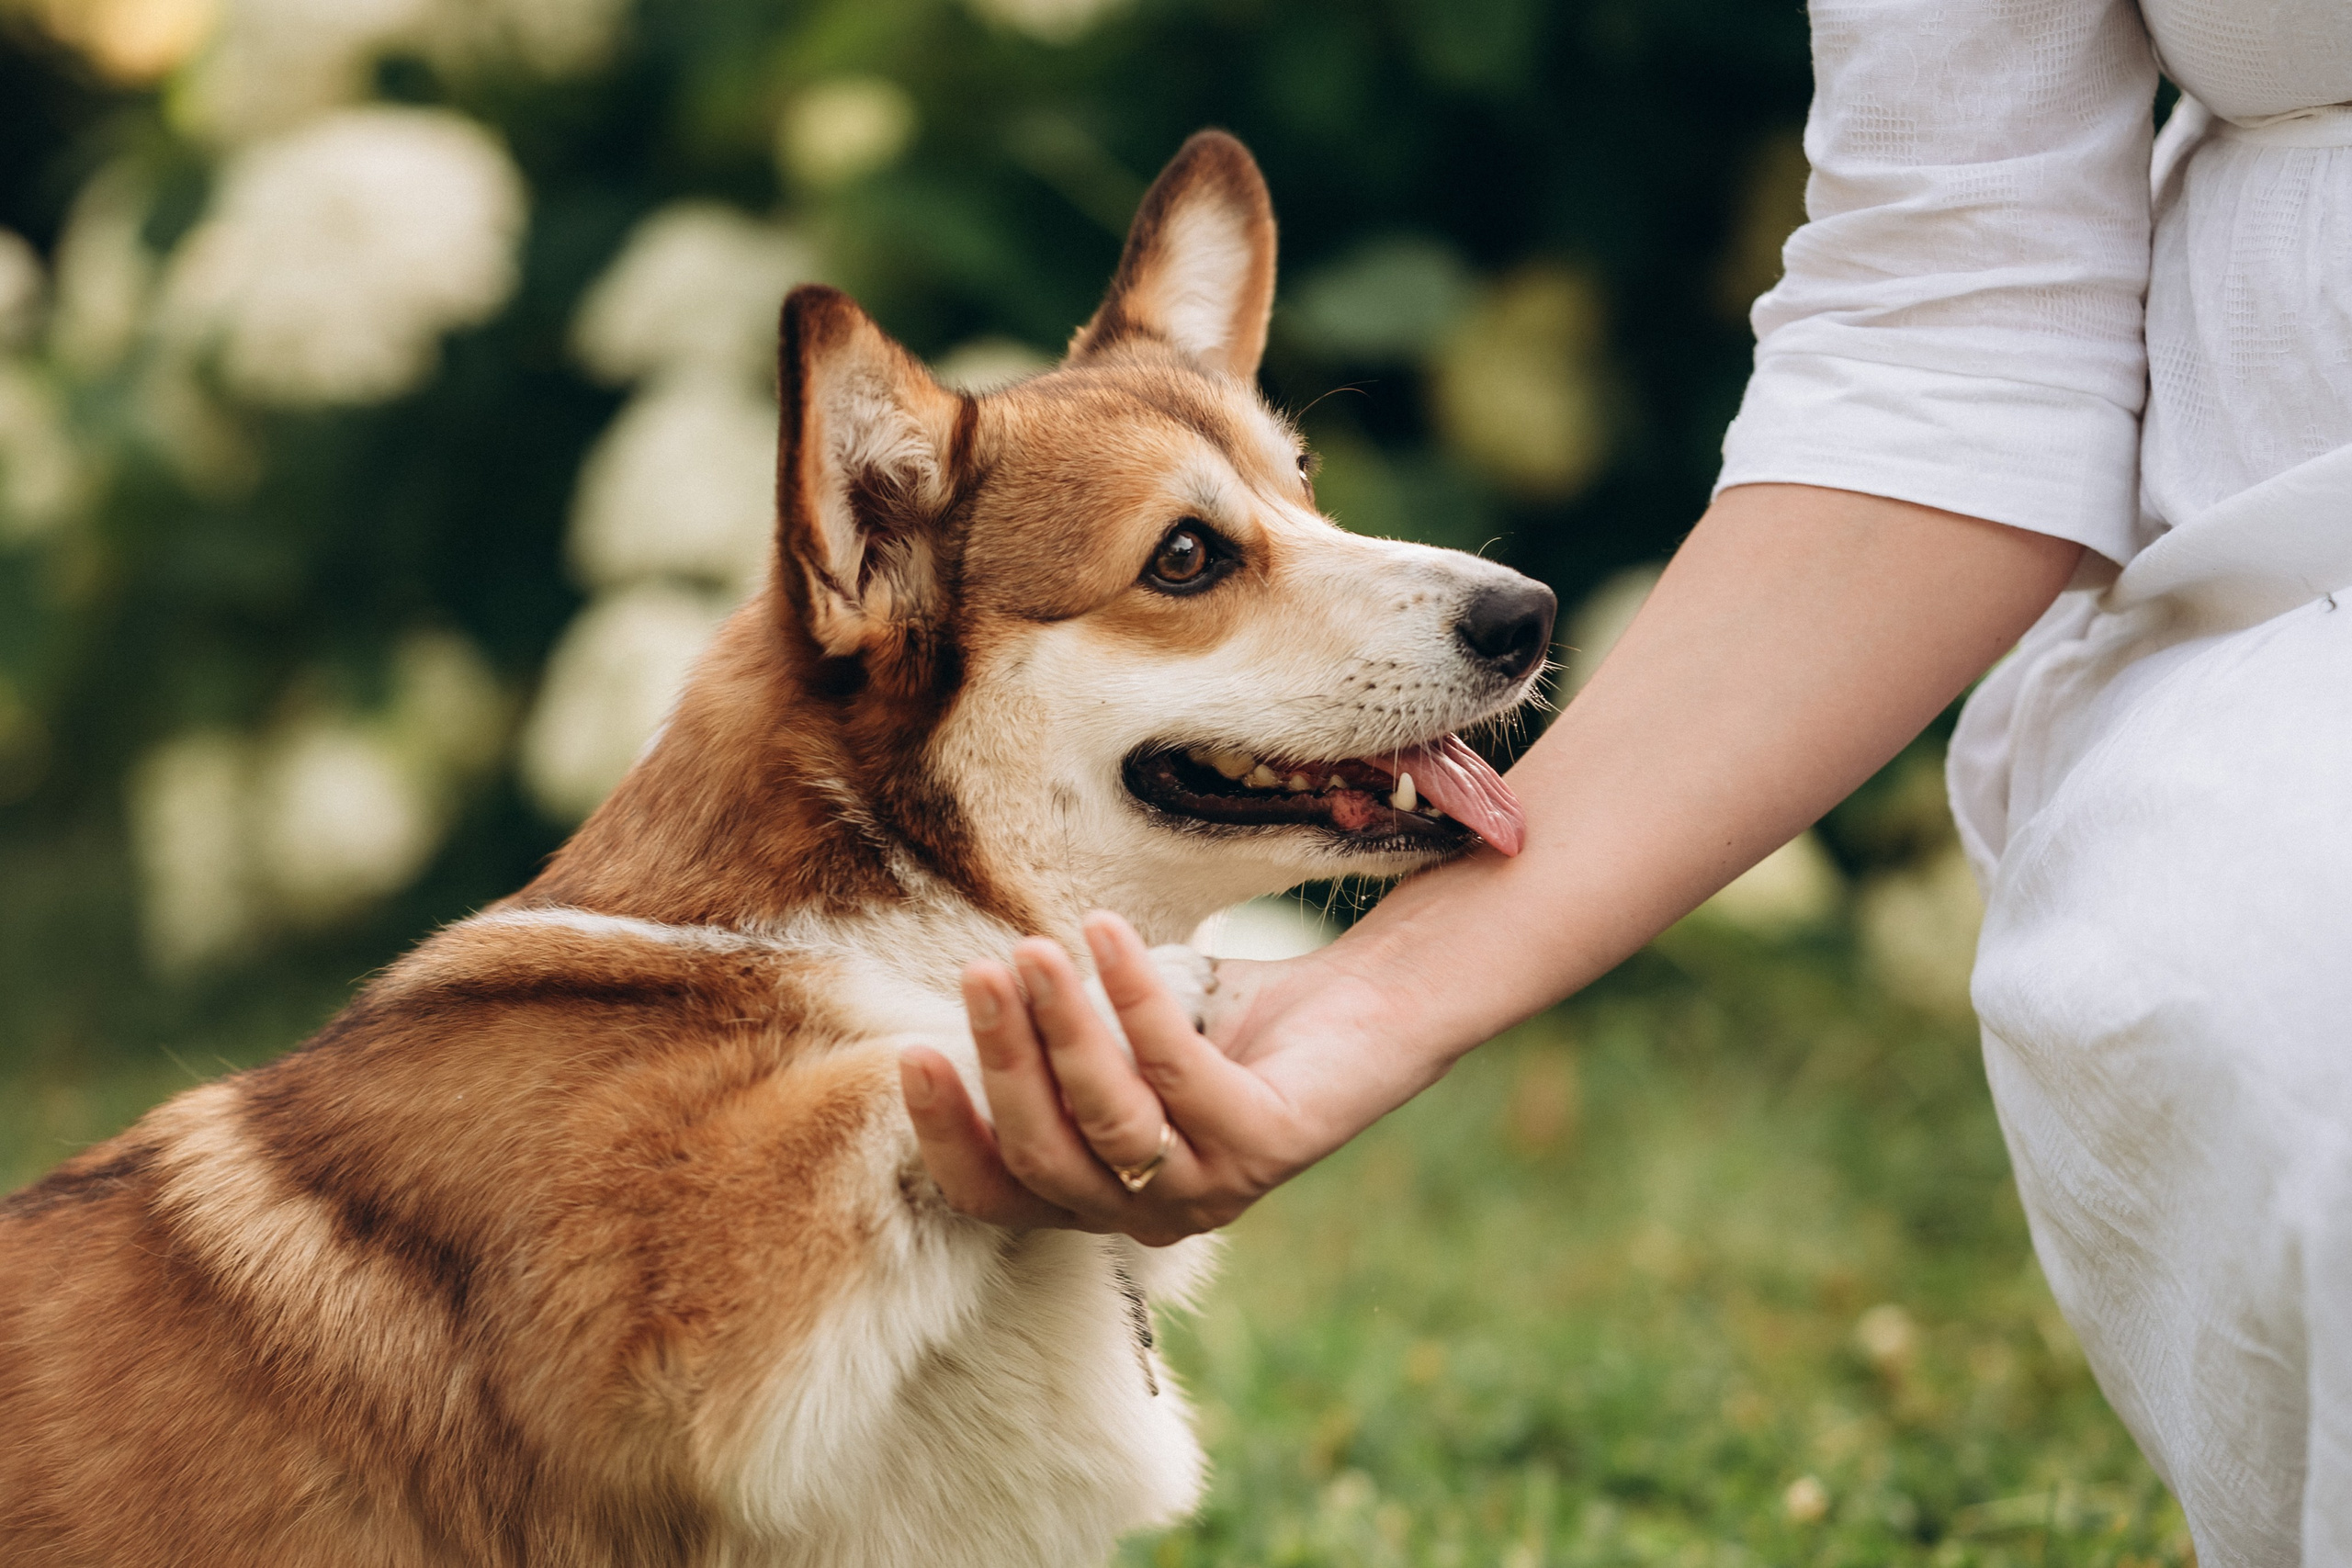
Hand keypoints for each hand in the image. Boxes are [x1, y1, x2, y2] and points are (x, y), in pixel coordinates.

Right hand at [898, 909, 1430, 1244]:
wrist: (1363, 1007)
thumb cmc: (1225, 1019)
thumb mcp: (1118, 1036)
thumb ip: (1050, 1042)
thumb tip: (960, 997)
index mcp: (1100, 1195)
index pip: (996, 1192)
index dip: (946, 1135)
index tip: (909, 1053)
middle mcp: (1149, 1211)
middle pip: (1043, 1155)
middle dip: (1001, 1060)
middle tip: (980, 971)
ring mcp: (1212, 1187)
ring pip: (1107, 1120)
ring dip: (1062, 1028)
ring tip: (1033, 950)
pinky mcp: (1267, 1146)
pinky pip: (1179, 1073)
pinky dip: (1135, 999)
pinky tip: (1107, 933)